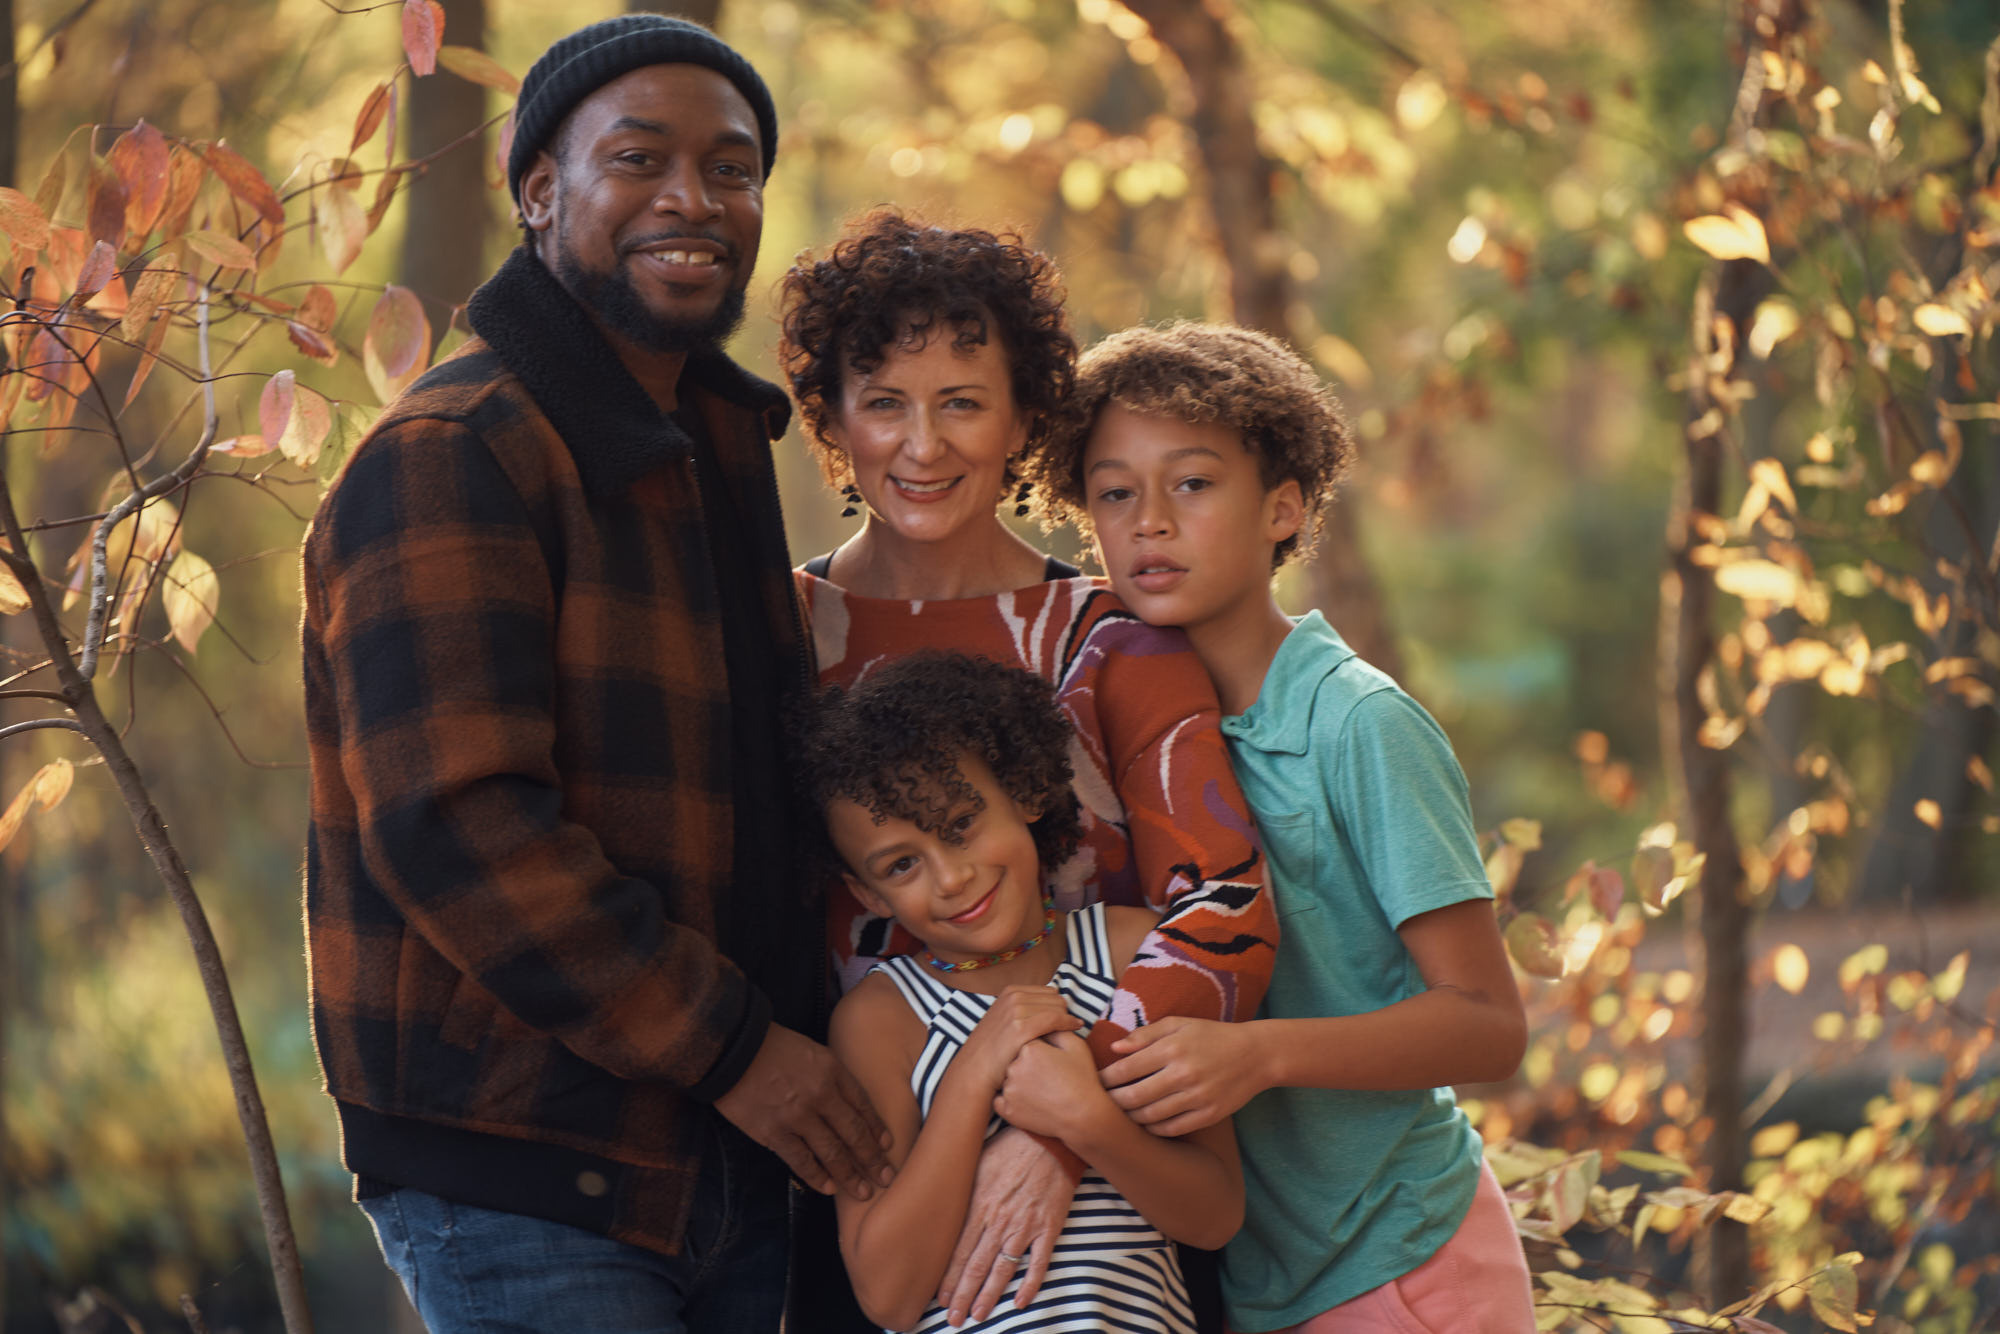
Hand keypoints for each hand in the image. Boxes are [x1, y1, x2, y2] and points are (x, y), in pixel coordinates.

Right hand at [713, 1023, 893, 1198]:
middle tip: (886, 1178)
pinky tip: (830, 1189)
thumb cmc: (771, 1045)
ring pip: (832, 1153)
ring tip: (864, 1192)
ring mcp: (797, 1117)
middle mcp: (820, 1095)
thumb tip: (846, 1101)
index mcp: (832, 1071)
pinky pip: (801, 1161)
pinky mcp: (773, 1133)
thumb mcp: (811, 1050)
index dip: (877, 1128)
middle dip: (873, 1159)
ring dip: (851, 1175)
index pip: (863, 1105)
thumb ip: (831, 1074)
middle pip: (853, 1133)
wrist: (730, 1049)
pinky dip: (817, 1177)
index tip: (888, 1145)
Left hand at [936, 1125, 1081, 1324]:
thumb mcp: (976, 1160)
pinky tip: (1020, 1302)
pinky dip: (1030, 1284)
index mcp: (978, 1205)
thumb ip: (960, 1189)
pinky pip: (1038, 1263)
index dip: (948, 1278)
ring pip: (1002, 1270)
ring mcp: (1025, 1226)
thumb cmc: (1010, 1145)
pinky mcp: (1048, 1227)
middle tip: (954, 1319)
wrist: (1050, 1136)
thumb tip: (938, 1205)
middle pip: (976, 1266)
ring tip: (979, 1315)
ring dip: (989, 1295)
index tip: (940, 1298)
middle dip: (963, 1296)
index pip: (957, 1251)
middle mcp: (998, 1220)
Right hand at [953, 984, 1082, 1094]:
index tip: (1064, 1019)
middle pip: (1056, 998)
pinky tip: (1076, 1027)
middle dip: (1064, 1012)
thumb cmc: (995, 1050)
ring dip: (1067, 1019)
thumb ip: (1024, 1008)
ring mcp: (1016, 1010)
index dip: (1058, 1007)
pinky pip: (1056, 1018)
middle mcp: (1013, 997)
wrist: (976, 1070)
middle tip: (1068, 1029)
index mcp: (1011, 991)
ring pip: (1058, 1007)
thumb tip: (1053, 997)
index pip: (1049, 992)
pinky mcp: (1021, 1027)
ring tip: (1070, 1032)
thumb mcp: (1005, 1019)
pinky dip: (1069, 1022)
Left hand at [994, 1031, 1104, 1142]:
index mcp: (1029, 1048)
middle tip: (1049, 1077)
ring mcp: (1009, 1090)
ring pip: (1008, 1078)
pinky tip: (1028, 1101)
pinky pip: (1002, 1100)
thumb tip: (1045, 1020)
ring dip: (1019, 1081)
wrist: (1085, 1117)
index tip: (1052, 1061)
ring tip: (1042, 1090)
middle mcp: (1014, 1066)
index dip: (1042, 1051)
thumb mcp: (1076, 1046)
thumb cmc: (1083, 1080)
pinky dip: (1011, 1100)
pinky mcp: (1007, 1110)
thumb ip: (1057, 1028)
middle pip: (1016, 1058)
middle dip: (1029, 1065)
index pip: (1028, 1040)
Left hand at [1100, 1015, 1267, 1136]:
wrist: (1256, 1055)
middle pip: (1133, 1096)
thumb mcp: (1180, 1024)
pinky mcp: (1208, 1115)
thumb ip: (1146, 1034)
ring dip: (1129, 1118)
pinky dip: (1153, 1129)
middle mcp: (1183, 1073)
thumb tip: (1114, 1048)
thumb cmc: (1212, 1035)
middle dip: (1112, 1101)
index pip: (1126, 1069)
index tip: (1096, 1082)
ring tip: (1120, 1113)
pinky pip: (1171, 1128)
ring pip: (1150, 1116)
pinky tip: (1145, 1122)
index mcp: (1173, 1048)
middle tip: (1101, 1102)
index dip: (1105, 1078)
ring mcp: (1197, 1097)